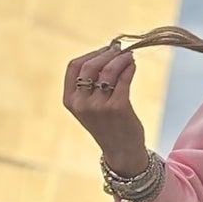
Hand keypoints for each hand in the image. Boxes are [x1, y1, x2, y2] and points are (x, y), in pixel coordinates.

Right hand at [64, 42, 148, 173]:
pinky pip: (123, 79)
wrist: (121, 151)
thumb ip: (92, 82)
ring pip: (109, 70)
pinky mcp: (117, 107)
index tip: (104, 50)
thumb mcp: (89, 105)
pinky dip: (129, 68)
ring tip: (129, 57)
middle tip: (119, 50)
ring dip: (121, 59)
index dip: (91, 54)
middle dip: (107, 53)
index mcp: (70, 100)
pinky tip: (132, 66)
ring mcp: (99, 106)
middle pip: (91, 65)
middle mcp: (81, 103)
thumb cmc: (108, 125)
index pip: (74, 66)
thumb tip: (109, 50)